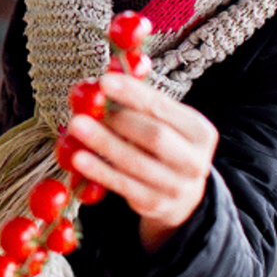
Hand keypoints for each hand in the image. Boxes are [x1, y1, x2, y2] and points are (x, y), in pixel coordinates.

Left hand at [64, 72, 218, 251]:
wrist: (180, 194)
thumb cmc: (165, 146)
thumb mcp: (164, 123)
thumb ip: (141, 101)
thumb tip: (108, 72)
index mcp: (200, 131)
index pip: (163, 108)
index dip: (133, 94)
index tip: (104, 81)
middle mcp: (194, 161)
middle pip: (154, 136)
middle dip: (119, 120)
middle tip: (88, 108)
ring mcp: (176, 186)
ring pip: (136, 163)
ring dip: (103, 143)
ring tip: (77, 126)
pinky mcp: (154, 204)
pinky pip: (123, 185)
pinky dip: (99, 170)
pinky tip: (78, 157)